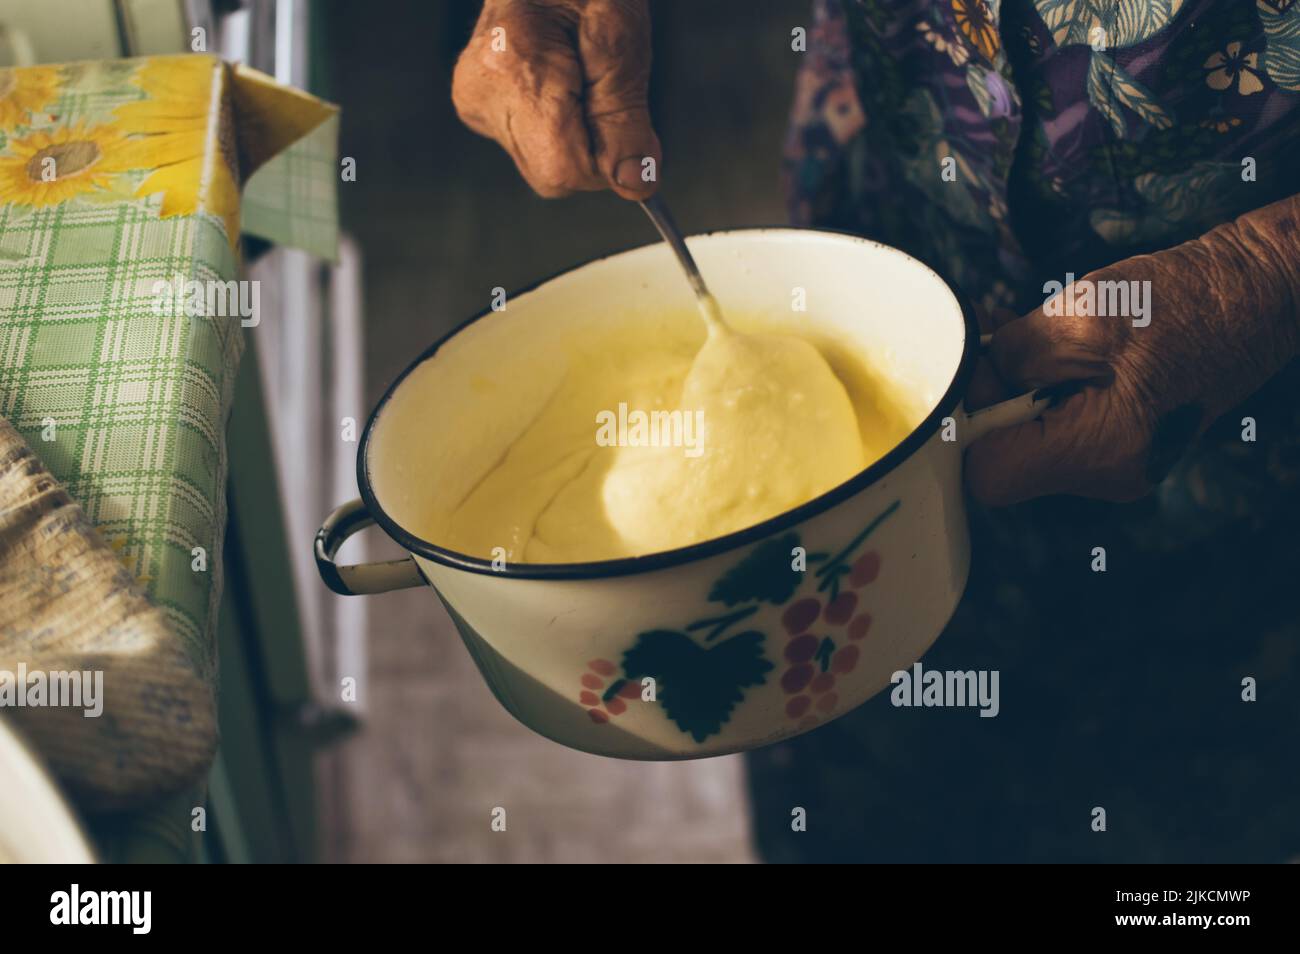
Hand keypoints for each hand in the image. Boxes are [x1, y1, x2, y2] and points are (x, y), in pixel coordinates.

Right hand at [451, 0, 660, 198]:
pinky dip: (558, 128)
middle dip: (592, 149)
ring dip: (576, 138)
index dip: (605, 162)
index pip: (562, 169)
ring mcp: (474, 103)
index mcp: (513, 71)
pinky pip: (532, 148)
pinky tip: (559, 86)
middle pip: (551, 174)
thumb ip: (625, 121)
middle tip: (603, 91)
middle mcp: (481, 93)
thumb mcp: (621, 47)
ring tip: (578, 78)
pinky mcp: (477, 109)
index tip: (627, 127)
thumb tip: (633, 184)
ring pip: (542, 166)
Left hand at [965, 197, 1299, 505]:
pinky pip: (1059, 431)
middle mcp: (1108, 475)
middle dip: (989, 404)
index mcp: (1101, 450)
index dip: (965, 429)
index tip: (971, 380)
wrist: (1254, 298)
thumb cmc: (1180, 300)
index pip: (989, 476)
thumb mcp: (1081, 313)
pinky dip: (1044, 393)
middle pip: (1006, 462)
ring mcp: (1117, 466)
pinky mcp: (1122, 447)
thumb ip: (1013, 355)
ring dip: (1016, 393)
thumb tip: (970, 380)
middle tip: (995, 346)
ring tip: (1032, 337)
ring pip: (1030, 444)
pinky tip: (1053, 350)